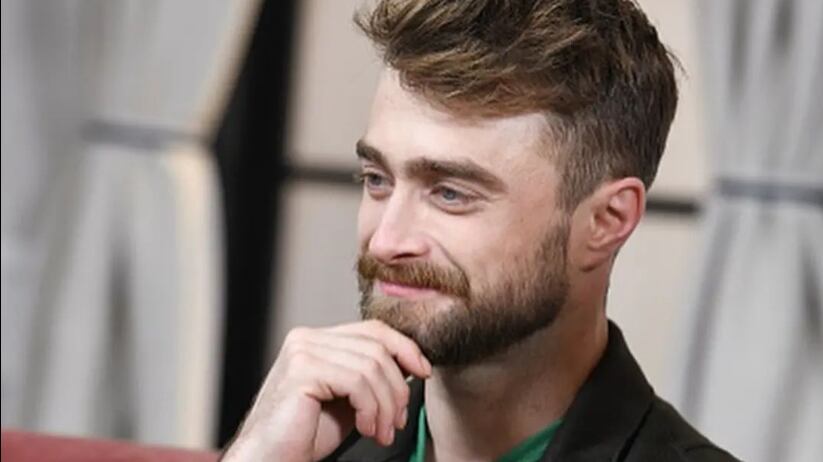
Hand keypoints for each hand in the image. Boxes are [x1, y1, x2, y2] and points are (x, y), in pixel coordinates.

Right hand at [221, 320, 431, 460]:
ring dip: (385, 405)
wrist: (269, 460)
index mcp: (316, 339)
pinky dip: (370, 409)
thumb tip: (411, 364)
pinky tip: (366, 429)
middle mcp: (306, 338)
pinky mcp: (302, 370)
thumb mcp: (348, 399)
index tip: (423, 372)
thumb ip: (370, 377)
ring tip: (381, 432)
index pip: (373, 329)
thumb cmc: (305, 435)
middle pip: (376, 347)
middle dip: (396, 387)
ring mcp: (302, 351)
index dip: (404, 348)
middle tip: (397, 421)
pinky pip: (357, 382)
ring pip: (371, 366)